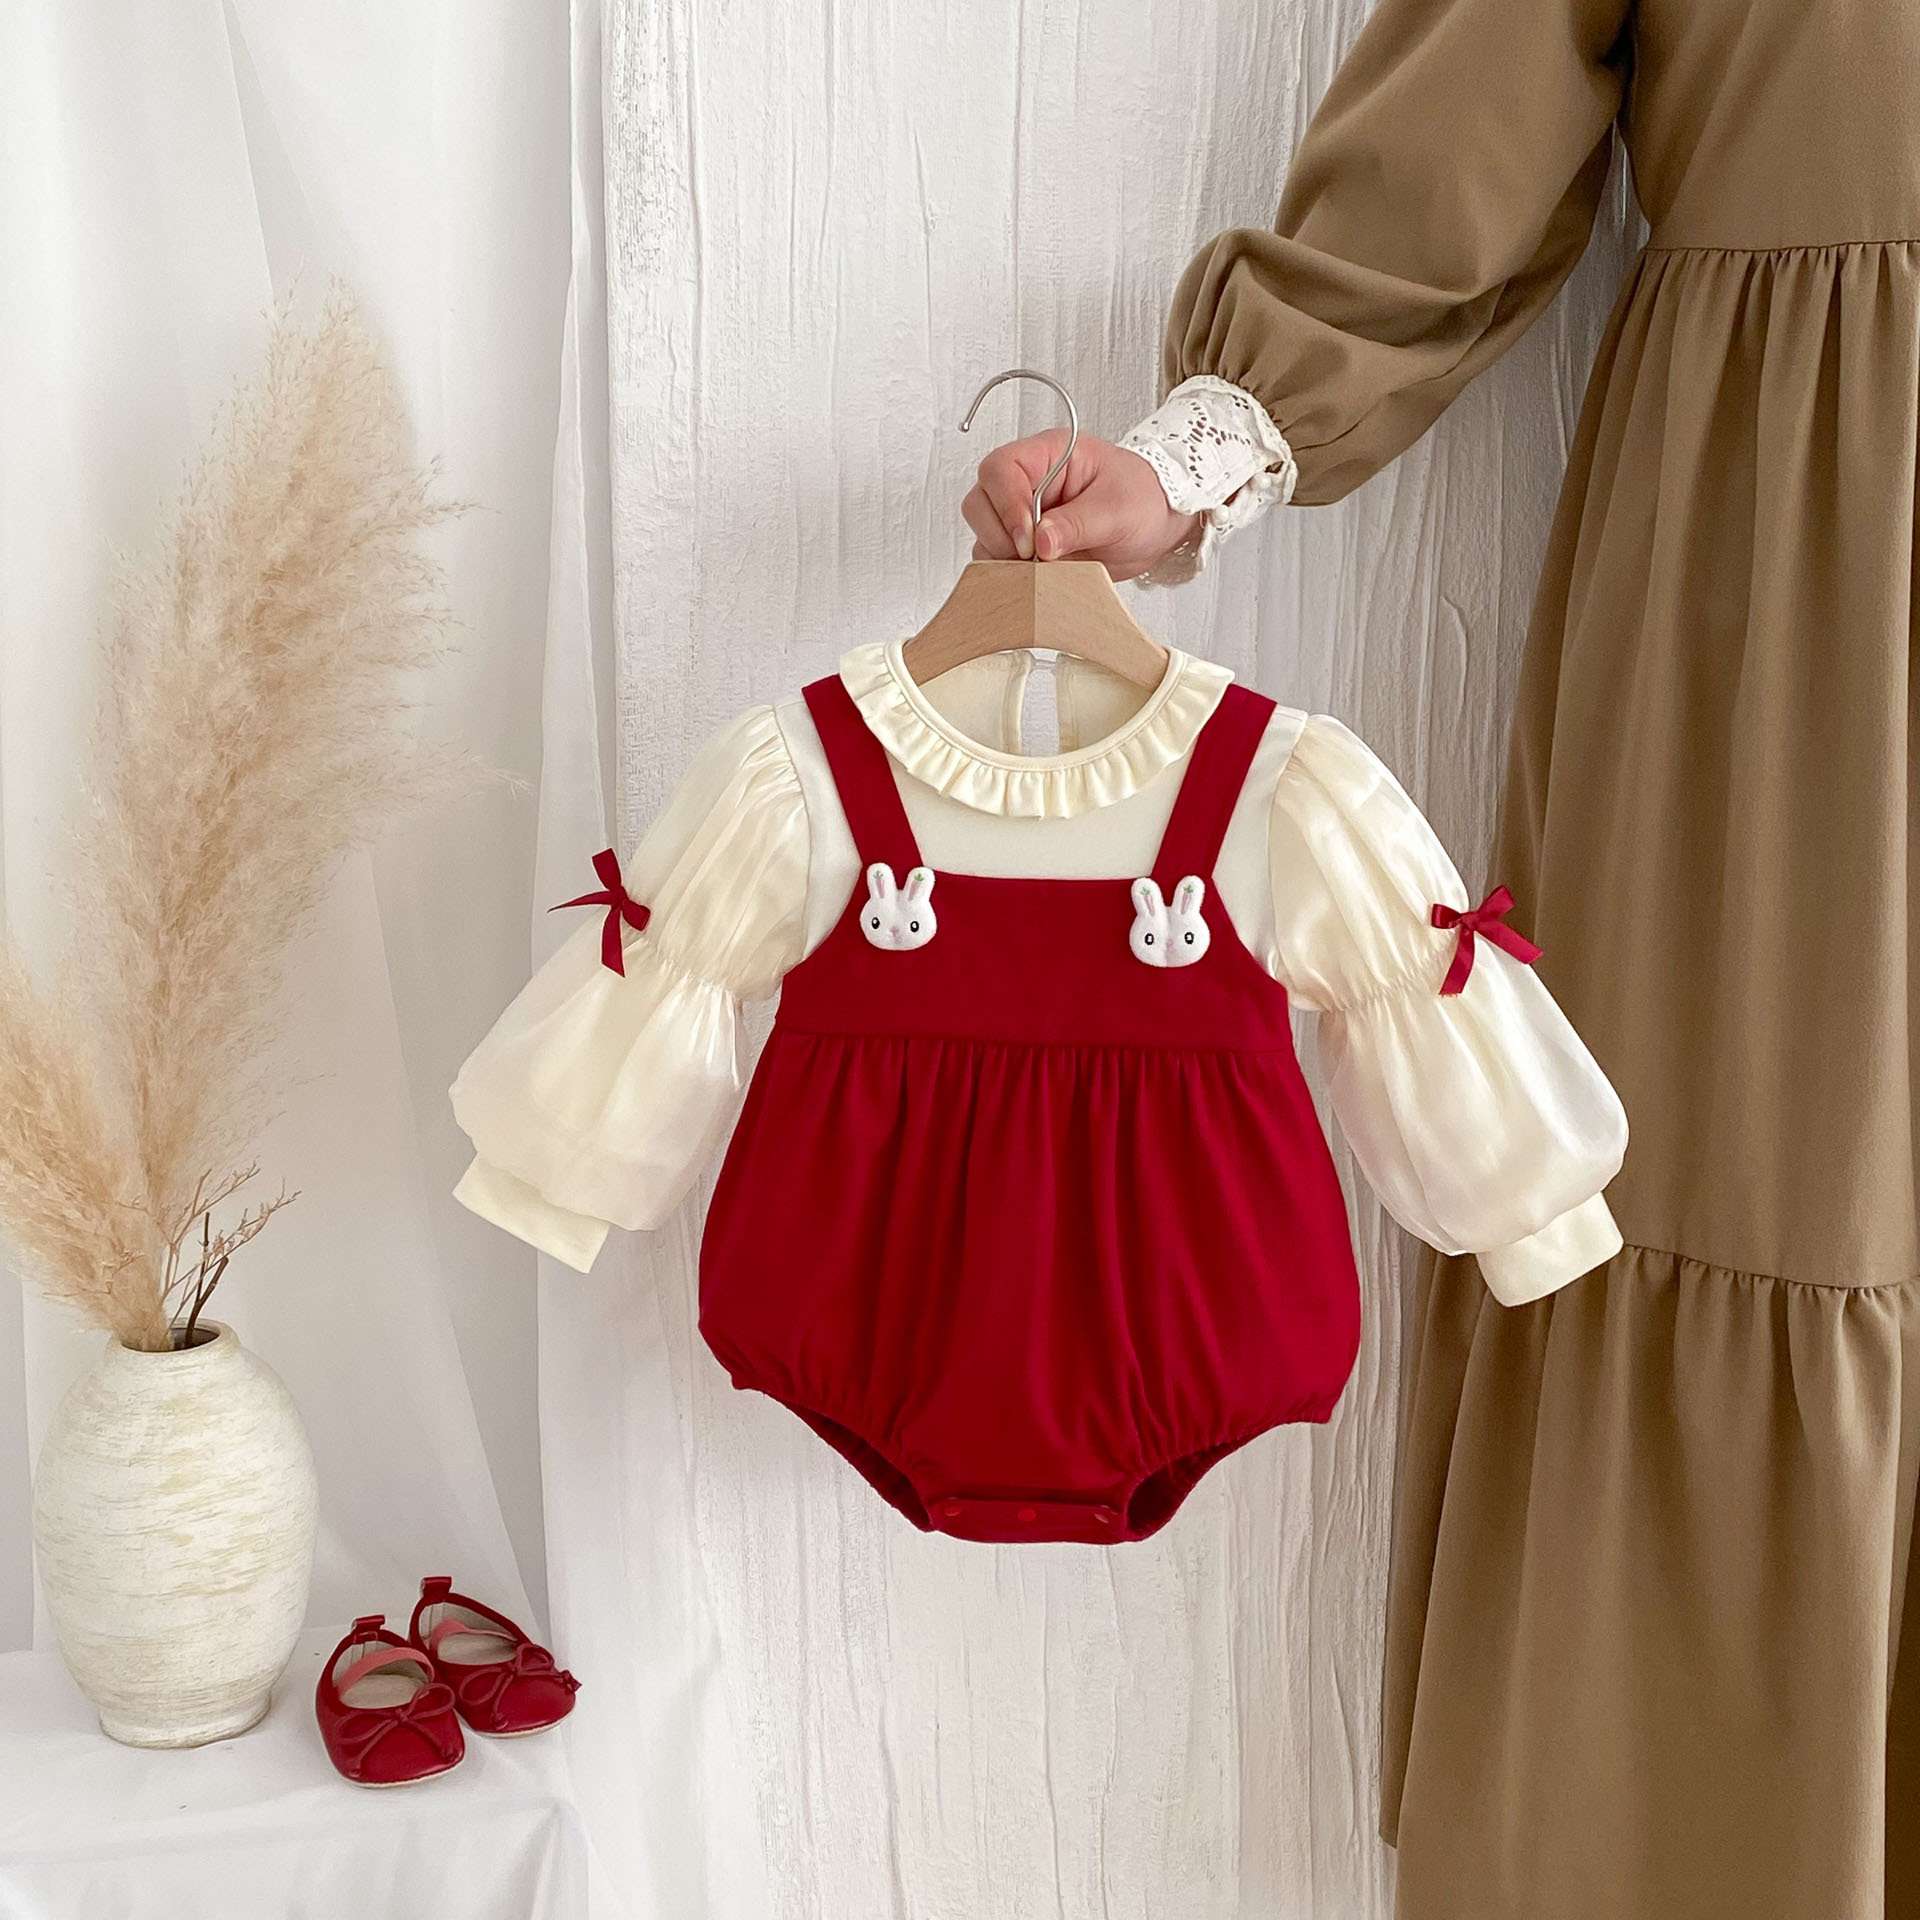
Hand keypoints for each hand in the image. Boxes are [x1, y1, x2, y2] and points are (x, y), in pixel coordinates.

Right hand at [961, 429, 1201, 581]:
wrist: (1157, 524)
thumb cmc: (1143, 499)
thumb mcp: (1119, 509)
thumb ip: (1078, 524)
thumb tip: (1040, 541)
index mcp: (1048, 455)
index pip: (1000, 470)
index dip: (1007, 505)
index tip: (1031, 539)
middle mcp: (1026, 482)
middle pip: (980, 502)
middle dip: (1000, 535)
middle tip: (1035, 557)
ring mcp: (1021, 515)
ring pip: (983, 535)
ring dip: (1004, 558)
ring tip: (1043, 568)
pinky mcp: (1024, 546)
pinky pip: (997, 561)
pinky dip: (1010, 575)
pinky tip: (1038, 578)